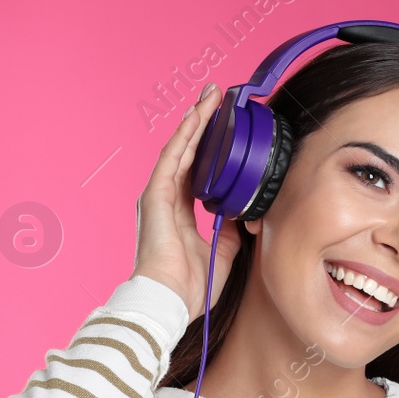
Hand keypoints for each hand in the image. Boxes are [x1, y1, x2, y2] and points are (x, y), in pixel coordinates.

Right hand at [131, 83, 242, 321]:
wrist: (170, 300)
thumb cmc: (191, 286)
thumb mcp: (222, 252)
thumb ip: (229, 230)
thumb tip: (243, 215)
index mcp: (178, 213)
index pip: (195, 172)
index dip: (209, 149)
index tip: (223, 128)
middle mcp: (165, 200)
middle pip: (187, 153)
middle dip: (202, 125)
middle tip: (216, 99)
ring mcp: (158, 195)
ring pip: (180, 149)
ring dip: (195, 122)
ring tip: (210, 98)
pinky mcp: (155, 195)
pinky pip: (173, 158)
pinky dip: (186, 136)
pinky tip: (197, 117)